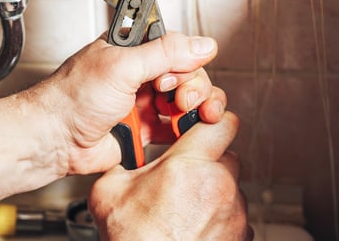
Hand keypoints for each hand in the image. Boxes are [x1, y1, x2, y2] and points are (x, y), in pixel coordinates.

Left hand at [39, 32, 225, 174]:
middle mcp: (140, 73)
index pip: (177, 47)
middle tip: (178, 100)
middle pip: (188, 74)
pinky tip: (185, 129)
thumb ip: (164, 53)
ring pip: (188, 100)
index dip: (184, 61)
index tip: (172, 76)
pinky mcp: (146, 127)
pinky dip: (187, 128)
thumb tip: (201, 44)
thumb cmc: (72, 98)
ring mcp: (144, 100)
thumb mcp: (121, 66)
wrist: (55, 139)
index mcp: (132, 50)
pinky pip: (177, 126)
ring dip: (196, 107)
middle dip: (192, 87)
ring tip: (184, 116)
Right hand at [88, 112, 252, 240]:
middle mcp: (219, 186)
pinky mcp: (241, 236)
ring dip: (213, 191)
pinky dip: (218, 217)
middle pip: (227, 156)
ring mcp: (234, 213)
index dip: (212, 121)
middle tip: (184, 174)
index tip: (203, 126)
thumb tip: (122, 160)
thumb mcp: (109, 191)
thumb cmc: (134, 239)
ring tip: (185, 207)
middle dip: (208, 161)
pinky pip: (234, 215)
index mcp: (189, 165)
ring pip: (230, 187)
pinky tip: (193, 225)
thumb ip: (121, 164)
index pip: (222, 123)